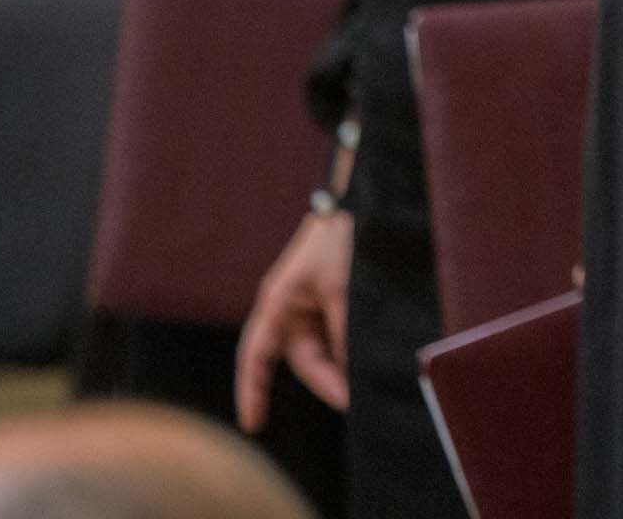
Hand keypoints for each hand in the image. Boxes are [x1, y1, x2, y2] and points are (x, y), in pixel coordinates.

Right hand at [234, 208, 353, 430]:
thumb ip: (344, 329)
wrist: (366, 199)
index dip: (252, 388)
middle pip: (304, 358)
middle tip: (352, 400)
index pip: (257, 354)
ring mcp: (314, 306)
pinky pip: (341, 335)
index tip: (252, 423)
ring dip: (344, 366)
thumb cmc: (344, 237)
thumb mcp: (344, 287)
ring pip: (326, 350)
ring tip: (367, 382)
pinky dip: (352, 349)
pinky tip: (370, 360)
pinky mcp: (336, 302)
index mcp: (278, 301)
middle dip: (327, 380)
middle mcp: (291, 308)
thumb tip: (350, 368)